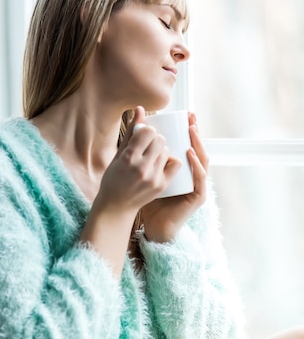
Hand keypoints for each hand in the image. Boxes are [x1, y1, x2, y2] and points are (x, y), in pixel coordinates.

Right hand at [95, 106, 180, 217]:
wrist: (116, 205)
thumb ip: (132, 132)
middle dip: (155, 139)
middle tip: (149, 146)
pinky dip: (170, 160)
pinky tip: (161, 163)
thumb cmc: (114, 177)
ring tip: (152, 156)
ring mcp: (152, 177)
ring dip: (161, 150)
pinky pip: (174, 164)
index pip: (147, 132)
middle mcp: (141, 167)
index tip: (143, 135)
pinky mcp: (161, 185)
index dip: (146, 131)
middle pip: (159, 140)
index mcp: (127, 158)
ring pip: (166, 151)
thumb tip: (141, 109)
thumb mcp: (118, 154)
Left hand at [141, 112, 208, 241]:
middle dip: (196, 132)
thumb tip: (137, 122)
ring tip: (191, 131)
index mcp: (182, 168)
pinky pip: (199, 179)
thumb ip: (141, 147)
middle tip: (191, 117)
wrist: (152, 224)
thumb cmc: (147, 196)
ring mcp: (197, 185)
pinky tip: (190, 154)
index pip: (189, 144)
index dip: (189, 130)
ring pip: (202, 161)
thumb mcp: (143, 168)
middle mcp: (192, 174)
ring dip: (198, 144)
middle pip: (198, 149)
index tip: (184, 114)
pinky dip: (196, 165)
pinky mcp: (197, 196)